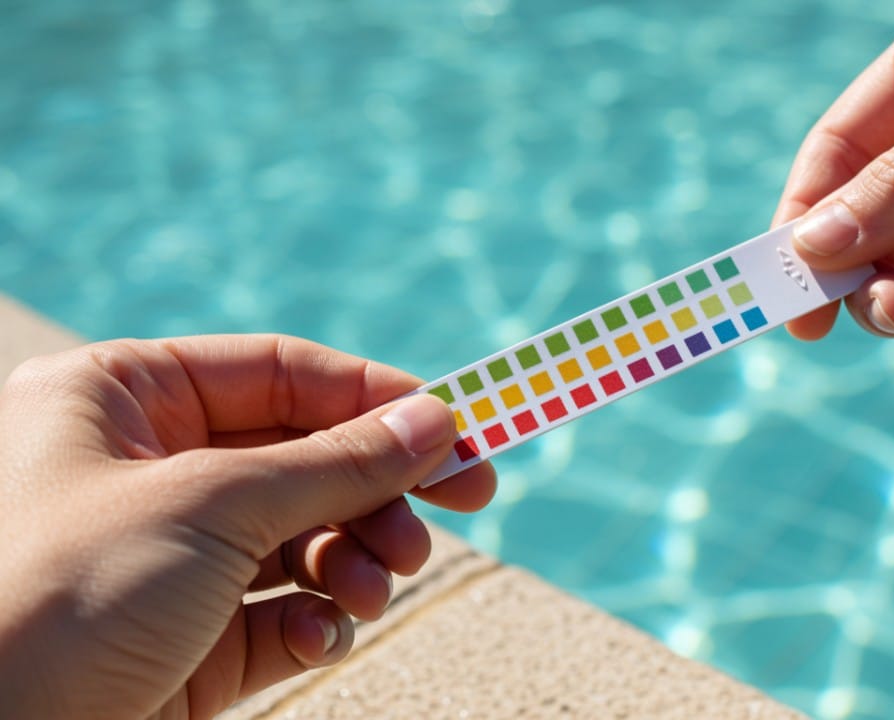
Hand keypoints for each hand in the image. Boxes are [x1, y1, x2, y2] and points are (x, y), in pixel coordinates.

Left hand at [0, 335, 496, 718]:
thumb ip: (336, 462)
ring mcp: (168, 561)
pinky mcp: (187, 643)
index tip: (459, 428)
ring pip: (303, 537)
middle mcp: (145, 472)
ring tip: (375, 585)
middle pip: (304, 456)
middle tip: (464, 504)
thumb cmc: (59, 595)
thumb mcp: (213, 505)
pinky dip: (317, 622)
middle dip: (378, 488)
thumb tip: (437, 421)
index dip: (374, 397)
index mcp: (121, 400)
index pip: (279, 373)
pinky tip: (319, 636)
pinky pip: (280, 614)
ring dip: (356, 558)